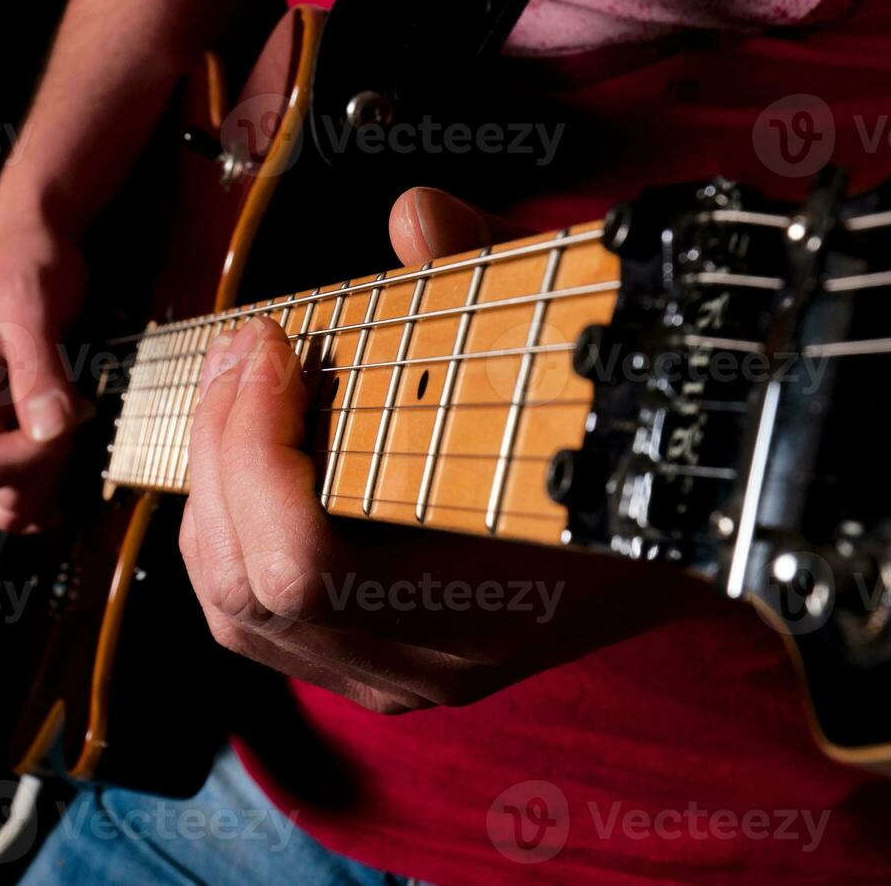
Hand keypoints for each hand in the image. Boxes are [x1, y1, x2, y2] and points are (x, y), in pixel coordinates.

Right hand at [0, 218, 87, 532]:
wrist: (35, 247)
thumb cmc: (26, 267)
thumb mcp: (29, 307)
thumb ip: (37, 368)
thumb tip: (50, 429)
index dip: (36, 458)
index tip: (75, 414)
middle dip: (47, 479)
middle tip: (83, 429)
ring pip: (12, 498)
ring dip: (52, 489)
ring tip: (85, 451)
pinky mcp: (15, 428)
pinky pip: (28, 482)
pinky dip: (55, 485)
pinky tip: (80, 470)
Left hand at [178, 189, 685, 711]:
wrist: (674, 526)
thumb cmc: (620, 428)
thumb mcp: (572, 339)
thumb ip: (492, 274)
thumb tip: (414, 215)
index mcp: (491, 603)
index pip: (305, 568)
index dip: (256, 451)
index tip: (274, 343)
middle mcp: (431, 662)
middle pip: (249, 585)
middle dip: (222, 449)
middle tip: (245, 347)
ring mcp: (396, 675)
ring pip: (234, 604)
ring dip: (216, 485)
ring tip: (240, 385)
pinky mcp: (368, 661)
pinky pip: (250, 613)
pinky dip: (228, 525)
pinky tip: (254, 451)